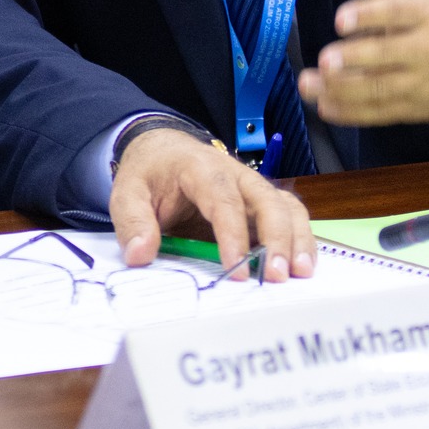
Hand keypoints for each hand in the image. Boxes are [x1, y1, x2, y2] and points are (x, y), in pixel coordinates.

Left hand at [110, 126, 313, 281]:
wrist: (163, 152)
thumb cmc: (150, 173)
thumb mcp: (128, 191)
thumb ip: (132, 221)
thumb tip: (140, 255)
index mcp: (201, 167)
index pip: (223, 199)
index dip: (233, 235)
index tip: (237, 269)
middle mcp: (236, 174)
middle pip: (267, 200)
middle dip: (276, 238)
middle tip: (276, 276)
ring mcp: (253, 188)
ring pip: (286, 207)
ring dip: (297, 239)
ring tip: (299, 274)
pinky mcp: (261, 203)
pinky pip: (289, 216)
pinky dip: (300, 239)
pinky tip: (301, 266)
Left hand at [297, 0, 428, 125]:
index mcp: (425, 12)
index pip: (396, 13)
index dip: (367, 16)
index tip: (341, 21)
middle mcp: (425, 48)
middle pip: (387, 54)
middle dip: (353, 59)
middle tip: (326, 60)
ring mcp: (422, 82)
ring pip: (380, 89)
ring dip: (342, 90)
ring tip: (310, 85)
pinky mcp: (417, 107)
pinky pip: (382, 112)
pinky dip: (352, 113)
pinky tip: (325, 106)